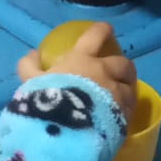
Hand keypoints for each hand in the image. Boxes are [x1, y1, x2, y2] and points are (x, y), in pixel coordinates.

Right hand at [17, 20, 137, 126]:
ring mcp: (117, 95)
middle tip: (122, 70)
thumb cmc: (47, 101)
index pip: (95, 36)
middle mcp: (104, 73)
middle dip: (124, 65)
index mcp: (82, 59)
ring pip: (131, 88)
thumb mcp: (31, 82)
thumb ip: (29, 66)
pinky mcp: (124, 116)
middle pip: (123, 63)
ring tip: (124, 97)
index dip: (102, 30)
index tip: (106, 29)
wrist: (65, 130)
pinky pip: (130, 111)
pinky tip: (121, 118)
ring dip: (128, 89)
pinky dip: (126, 111)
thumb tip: (33, 54)